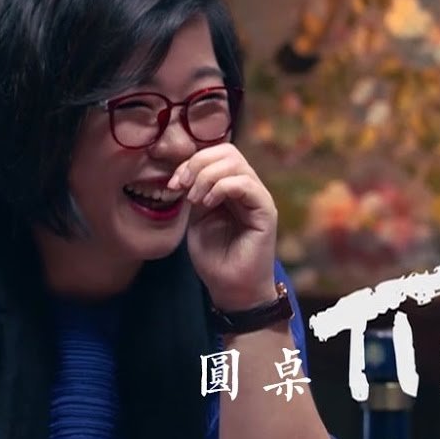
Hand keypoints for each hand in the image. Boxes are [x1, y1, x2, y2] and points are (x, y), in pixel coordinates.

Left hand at [168, 144, 277, 311]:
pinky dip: (222, 188)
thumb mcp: (196, 219)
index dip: (191, 162)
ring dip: (207, 176)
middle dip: (198, 164)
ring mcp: (258, 198)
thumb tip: (184, 171)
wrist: (231, 288)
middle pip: (227, 151)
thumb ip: (194, 192)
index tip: (173, 185)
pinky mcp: (266, 211)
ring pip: (236, 163)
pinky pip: (246, 184)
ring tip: (196, 200)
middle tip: (183, 188)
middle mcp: (247, 188)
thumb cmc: (215, 257)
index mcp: (231, 187)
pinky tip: (208, 204)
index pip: (216, 154)